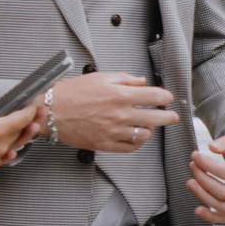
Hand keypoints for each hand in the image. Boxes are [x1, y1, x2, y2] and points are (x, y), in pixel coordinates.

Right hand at [0, 91, 40, 173]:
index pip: (22, 118)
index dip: (30, 109)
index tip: (35, 102)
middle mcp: (2, 145)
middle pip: (21, 131)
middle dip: (30, 120)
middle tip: (40, 112)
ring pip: (15, 144)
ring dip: (25, 135)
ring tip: (32, 128)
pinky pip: (4, 157)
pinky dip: (11, 151)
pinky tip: (12, 151)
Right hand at [47, 72, 176, 151]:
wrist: (51, 112)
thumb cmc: (72, 93)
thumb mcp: (100, 78)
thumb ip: (125, 79)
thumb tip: (142, 82)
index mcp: (120, 95)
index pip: (154, 97)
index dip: (166, 97)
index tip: (168, 98)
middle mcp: (120, 115)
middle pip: (156, 118)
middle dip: (168, 117)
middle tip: (173, 116)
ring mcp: (114, 132)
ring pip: (144, 135)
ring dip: (150, 129)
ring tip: (150, 125)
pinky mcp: (106, 144)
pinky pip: (130, 147)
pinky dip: (137, 143)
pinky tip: (137, 137)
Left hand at [188, 128, 224, 222]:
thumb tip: (213, 147)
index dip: (208, 165)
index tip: (196, 156)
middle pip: (224, 192)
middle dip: (203, 179)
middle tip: (192, 166)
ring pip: (222, 206)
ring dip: (202, 196)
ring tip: (191, 182)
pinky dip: (210, 217)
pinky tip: (198, 210)